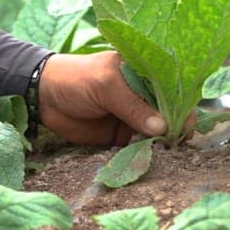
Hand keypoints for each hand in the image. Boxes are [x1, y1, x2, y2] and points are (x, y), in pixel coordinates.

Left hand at [38, 51, 176, 145]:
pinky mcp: (122, 134)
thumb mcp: (106, 85)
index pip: (171, 87)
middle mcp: (143, 93)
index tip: (185, 124)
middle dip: (174, 126)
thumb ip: (133, 106)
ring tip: (165, 153)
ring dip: (162, 142)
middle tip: (175, 142)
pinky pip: (140, 145)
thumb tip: (162, 127)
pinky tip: (150, 157)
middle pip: (168, 111)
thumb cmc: (76, 79)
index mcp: (143, 72)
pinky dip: (146, 152)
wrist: (44, 97)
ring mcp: (134, 115)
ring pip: (156, 131)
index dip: (181, 104)